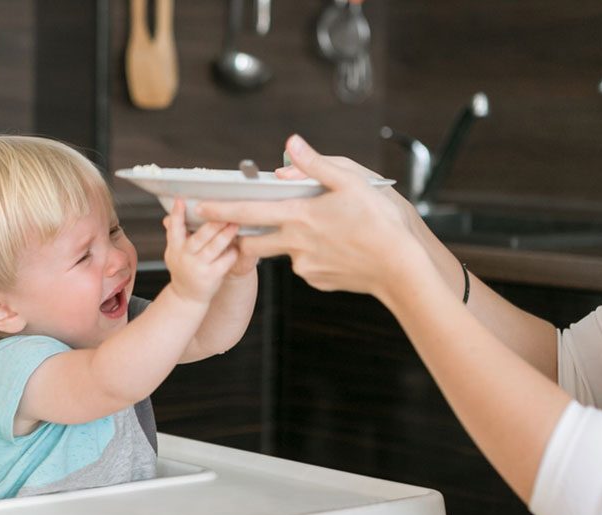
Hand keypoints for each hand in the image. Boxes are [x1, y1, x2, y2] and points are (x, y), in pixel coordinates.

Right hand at [163, 199, 239, 303]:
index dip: (176, 214)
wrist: (186, 297)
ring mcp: (198, 267)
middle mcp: (185, 257)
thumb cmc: (184, 270)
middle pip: (200, 236)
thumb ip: (175, 234)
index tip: (181, 200)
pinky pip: (225, 261)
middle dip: (213, 223)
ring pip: (214, 247)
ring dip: (226, 234)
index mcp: (174, 248)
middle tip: (225, 211)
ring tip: (236, 224)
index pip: (174, 228)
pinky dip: (232, 252)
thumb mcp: (173, 252)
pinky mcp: (211, 276)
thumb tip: (171, 214)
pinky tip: (237, 246)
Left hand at [195, 134, 429, 301]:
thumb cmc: (381, 220)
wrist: (402, 267)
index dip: (221, 209)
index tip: (199, 207)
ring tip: (328, 230)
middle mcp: (296, 244)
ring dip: (292, 240)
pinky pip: (307, 265)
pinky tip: (338, 248)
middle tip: (250, 224)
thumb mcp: (351, 180)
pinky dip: (314, 255)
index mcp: (300, 216)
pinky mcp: (318, 280)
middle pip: (254, 241)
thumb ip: (316, 164)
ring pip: (286, 251)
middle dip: (245, 234)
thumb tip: (290, 147)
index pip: (249, 211)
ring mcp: (305, 266)